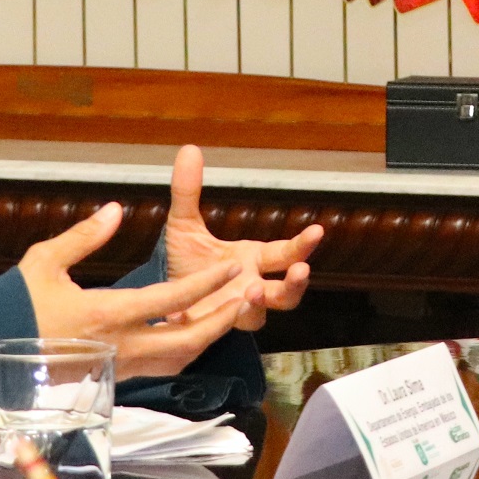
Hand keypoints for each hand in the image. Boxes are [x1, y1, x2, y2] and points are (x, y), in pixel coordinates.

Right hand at [18, 202, 259, 376]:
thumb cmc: (14, 306)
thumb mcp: (42, 262)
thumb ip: (83, 237)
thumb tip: (116, 209)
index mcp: (105, 315)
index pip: (169, 301)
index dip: (205, 284)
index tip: (231, 268)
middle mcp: (118, 347)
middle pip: (187, 342)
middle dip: (222, 321)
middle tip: (245, 298)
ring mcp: (117, 368)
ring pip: (178, 361)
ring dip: (207, 339)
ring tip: (229, 314)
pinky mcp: (113, 378)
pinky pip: (159, 368)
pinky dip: (183, 352)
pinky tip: (193, 333)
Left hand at [162, 145, 321, 330]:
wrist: (161, 294)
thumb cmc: (184, 260)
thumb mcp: (184, 223)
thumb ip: (188, 190)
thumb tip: (188, 148)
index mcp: (252, 260)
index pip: (286, 253)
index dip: (303, 244)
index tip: (317, 230)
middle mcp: (251, 287)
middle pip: (288, 294)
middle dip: (297, 284)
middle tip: (300, 271)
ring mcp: (235, 311)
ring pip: (261, 317)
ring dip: (261, 306)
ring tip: (252, 293)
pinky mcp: (212, 329)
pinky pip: (222, 329)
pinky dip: (218, 321)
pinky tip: (202, 310)